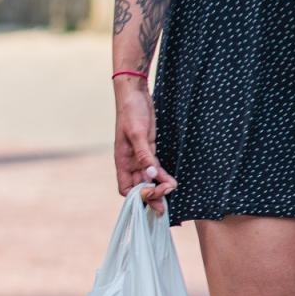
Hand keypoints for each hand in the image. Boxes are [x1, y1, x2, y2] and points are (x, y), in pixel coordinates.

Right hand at [113, 78, 175, 213]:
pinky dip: (163, 176)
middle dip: (151, 196)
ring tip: (171, 191)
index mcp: (122, 161)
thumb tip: (151, 174)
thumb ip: (144, 155)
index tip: (152, 193)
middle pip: (139, 188)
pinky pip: (156, 169)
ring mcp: (140, 158)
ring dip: (159, 188)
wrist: (134, 95)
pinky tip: (172, 182)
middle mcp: (130, 163)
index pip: (126, 188)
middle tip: (165, 201)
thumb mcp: (137, 133)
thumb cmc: (131, 112)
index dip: (137, 196)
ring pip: (149, 180)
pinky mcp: (149, 150)